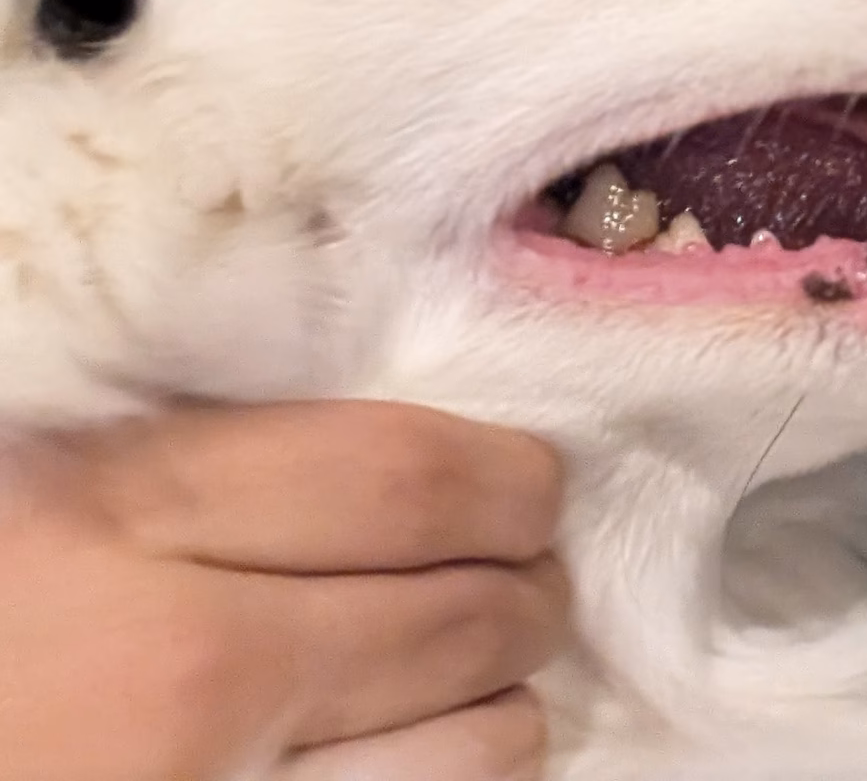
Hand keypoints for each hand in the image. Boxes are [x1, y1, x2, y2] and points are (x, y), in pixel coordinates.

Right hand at [0, 401, 565, 779]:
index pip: (403, 480)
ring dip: (500, 714)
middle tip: (532, 573)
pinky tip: (413, 778)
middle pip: (457, 616)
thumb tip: (323, 408)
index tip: (531, 480)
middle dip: (524, 589)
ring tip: (486, 684)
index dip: (504, 477)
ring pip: (463, 762)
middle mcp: (181, 675)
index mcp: (114, 522)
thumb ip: (152, 437)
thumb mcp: (23, 464)